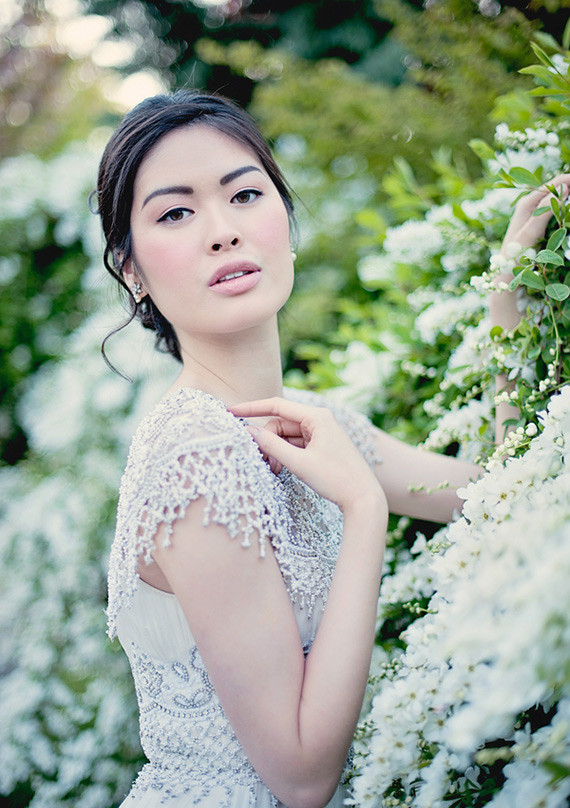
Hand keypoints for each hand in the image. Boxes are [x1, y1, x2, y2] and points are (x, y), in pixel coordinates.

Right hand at [230, 397, 384, 512]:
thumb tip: (248, 431)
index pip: (276, 405)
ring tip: (273, 471)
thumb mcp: (299, 463)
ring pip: (287, 435)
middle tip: (262, 462)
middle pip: (280, 423)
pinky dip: (286, 455)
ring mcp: (321, 433)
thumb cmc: (335, 479)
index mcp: (317, 416)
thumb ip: (272, 446)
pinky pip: (296, 444)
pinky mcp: (322, 445)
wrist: (363, 498)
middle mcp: (320, 420)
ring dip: (276, 450)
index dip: (251, 408)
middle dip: (267, 441)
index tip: (230, 411)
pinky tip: (281, 470)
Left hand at [500, 173, 569, 257]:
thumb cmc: (516, 253)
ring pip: (558, 199)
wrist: (507, 270)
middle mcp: (531, 204)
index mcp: (527, 203)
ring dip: (569, 200)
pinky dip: (565, 210)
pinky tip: (569, 216)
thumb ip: (545, 210)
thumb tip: (564, 189)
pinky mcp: (539, 221)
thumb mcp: (531, 232)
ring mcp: (535, 212)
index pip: (555, 183)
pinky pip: (556, 210)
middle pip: (557, 189)